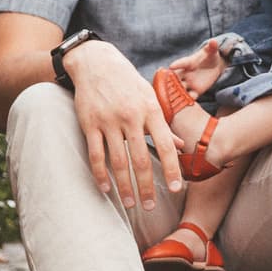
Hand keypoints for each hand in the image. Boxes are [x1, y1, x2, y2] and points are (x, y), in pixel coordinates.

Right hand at [65, 41, 182, 208]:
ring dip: (124, 187)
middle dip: (146, 187)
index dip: (171, 169)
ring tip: (130, 204)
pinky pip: (95, 155)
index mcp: (151, 110)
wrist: (96, 63)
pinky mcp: (89, 123)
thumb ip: (164, 125)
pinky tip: (106, 189)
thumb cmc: (128, 83)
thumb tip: (182, 147)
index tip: (175, 189)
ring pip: (118, 161)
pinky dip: (100, 175)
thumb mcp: (150, 98)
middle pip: (141, 159)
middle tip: (150, 207)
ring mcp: (109, 121)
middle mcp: (131, 117)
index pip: (165, 145)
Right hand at [165, 39, 225, 97]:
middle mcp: (186, 73)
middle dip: (171, 83)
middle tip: (166, 87)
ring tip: (173, 100)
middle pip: (176, 78)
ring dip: (177, 94)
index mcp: (189, 62)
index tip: (171, 67)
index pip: (182, 63)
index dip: (177, 64)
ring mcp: (189, 83)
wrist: (216, 66)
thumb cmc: (211, 56)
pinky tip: (185, 108)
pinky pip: (190, 97)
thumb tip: (214, 41)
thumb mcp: (212, 51)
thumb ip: (212, 47)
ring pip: (180, 89)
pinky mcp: (196, 91)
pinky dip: (187, 102)